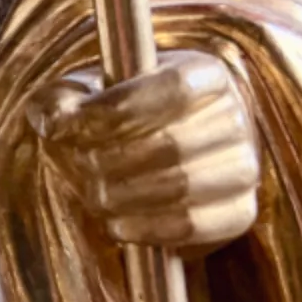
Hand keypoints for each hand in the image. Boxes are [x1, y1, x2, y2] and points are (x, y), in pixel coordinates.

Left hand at [35, 49, 260, 252]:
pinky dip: (151, 228)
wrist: (136, 163)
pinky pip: (200, 225)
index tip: (76, 127)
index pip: (176, 86)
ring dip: (127, 196)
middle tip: (80, 166)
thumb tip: (57, 121)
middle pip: (174, 143)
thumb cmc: (104, 122)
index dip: (122, 109)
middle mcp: (234, 115)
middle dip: (113, 160)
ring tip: (96, 195)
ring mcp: (244, 164)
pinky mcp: (241, 211)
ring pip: (186, 185)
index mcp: (203, 73)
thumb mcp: (73, 99)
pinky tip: (118, 224)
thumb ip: (56, 102)